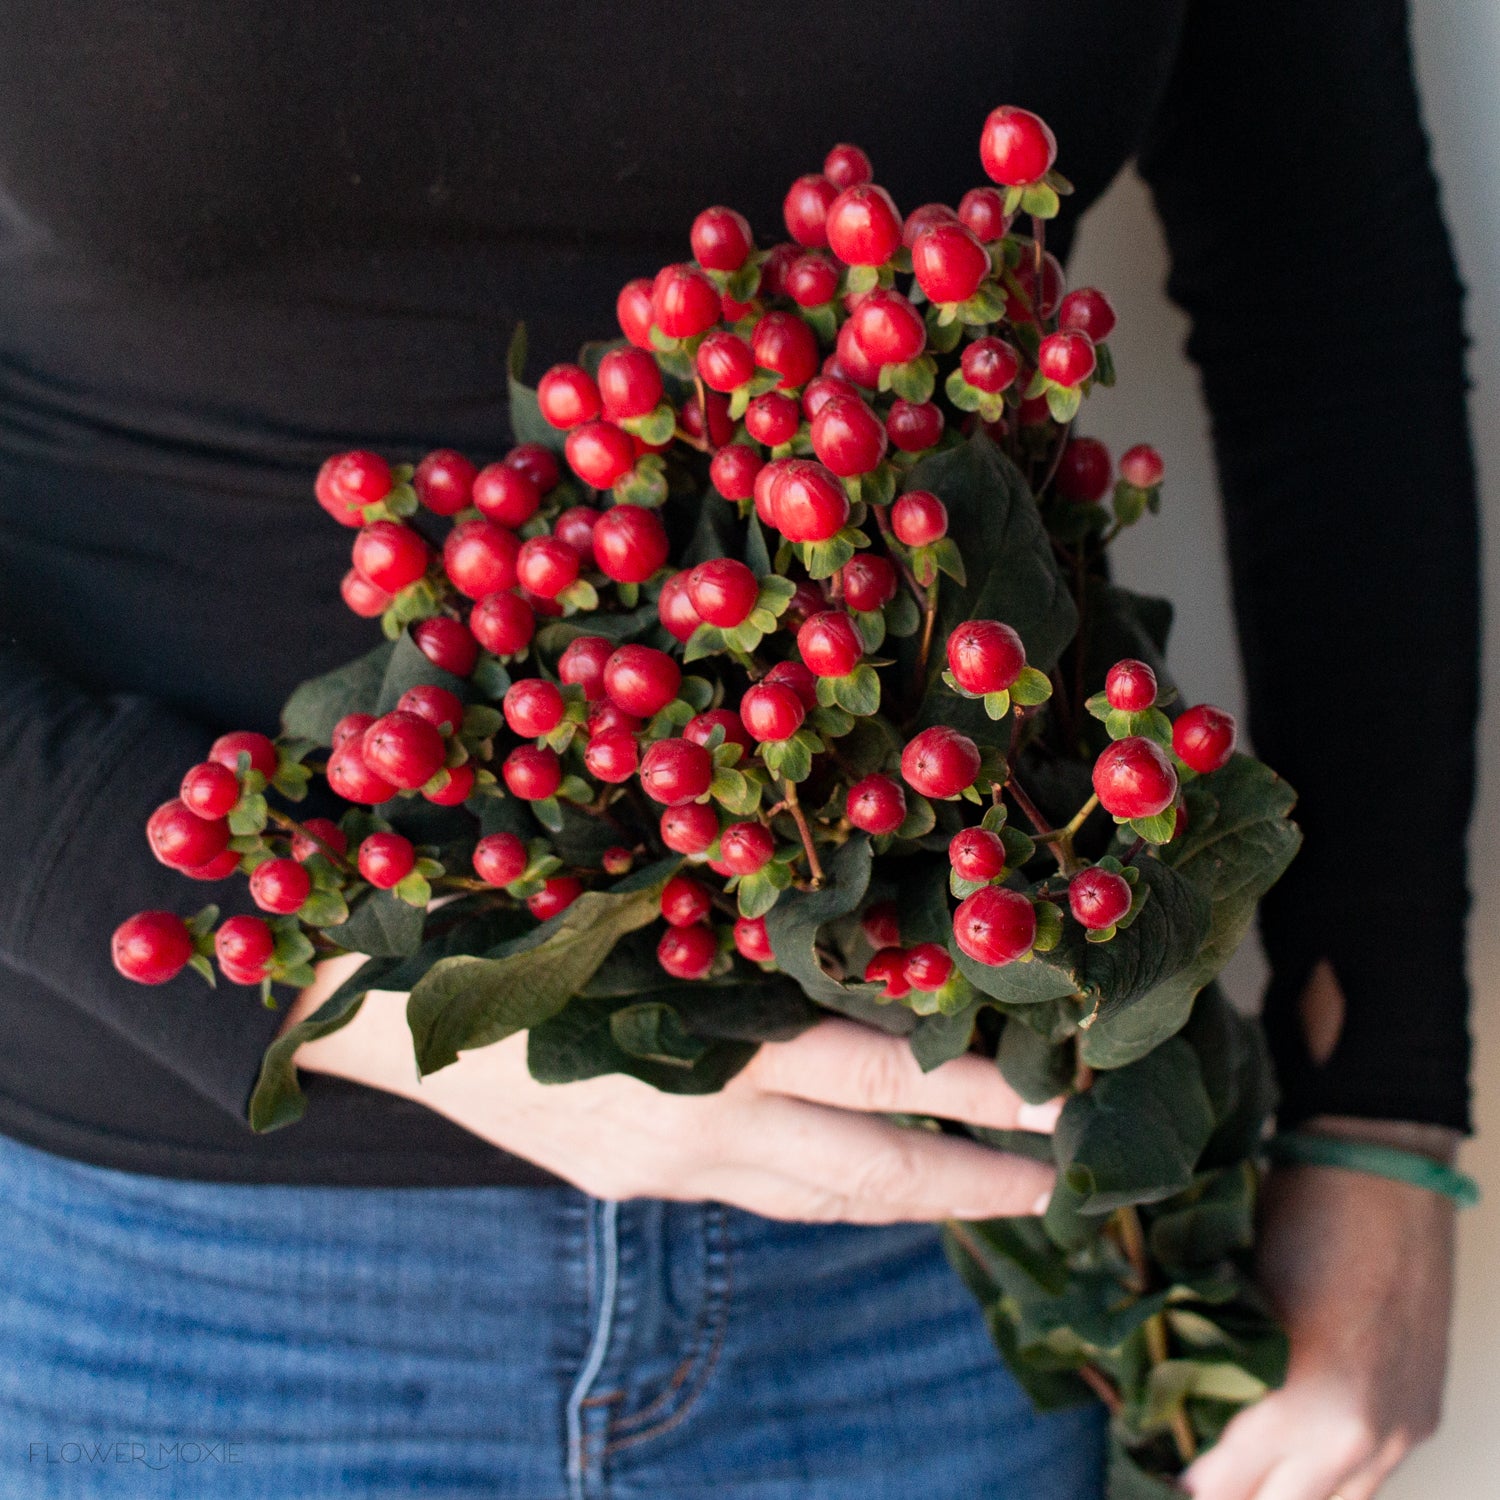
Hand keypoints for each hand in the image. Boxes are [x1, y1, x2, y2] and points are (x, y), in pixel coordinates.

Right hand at [283, 954, 1059, 1222]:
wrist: (372, 1001)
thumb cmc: (503, 913)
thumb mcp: (628, 896)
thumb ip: (735, 917)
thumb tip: (859, 910)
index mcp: (699, 1042)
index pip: (874, 1070)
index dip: (974, 1089)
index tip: (1065, 1093)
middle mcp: (693, 1125)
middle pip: (865, 1170)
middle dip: (976, 1179)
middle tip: (1075, 1176)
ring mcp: (664, 1166)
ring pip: (821, 1200)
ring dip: (917, 1198)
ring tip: (1007, 1190)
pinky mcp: (633, 1181)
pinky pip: (764, 1193)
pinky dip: (834, 1186)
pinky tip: (880, 1171)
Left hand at [1182, 1119, 1458, 1499]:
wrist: (1385, 1172)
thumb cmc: (1296, 1214)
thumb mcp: (1237, 1292)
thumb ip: (1213, 1361)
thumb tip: (1175, 1400)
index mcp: (1305, 1402)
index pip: (1228, 1484)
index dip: (1188, 1481)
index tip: (1159, 1469)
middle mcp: (1360, 1435)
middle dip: (1234, 1496)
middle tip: (1192, 1477)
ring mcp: (1400, 1431)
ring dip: (1284, 1494)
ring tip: (1240, 1471)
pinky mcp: (1421, 1416)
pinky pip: (1370, 1477)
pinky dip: (1327, 1475)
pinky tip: (1291, 1456)